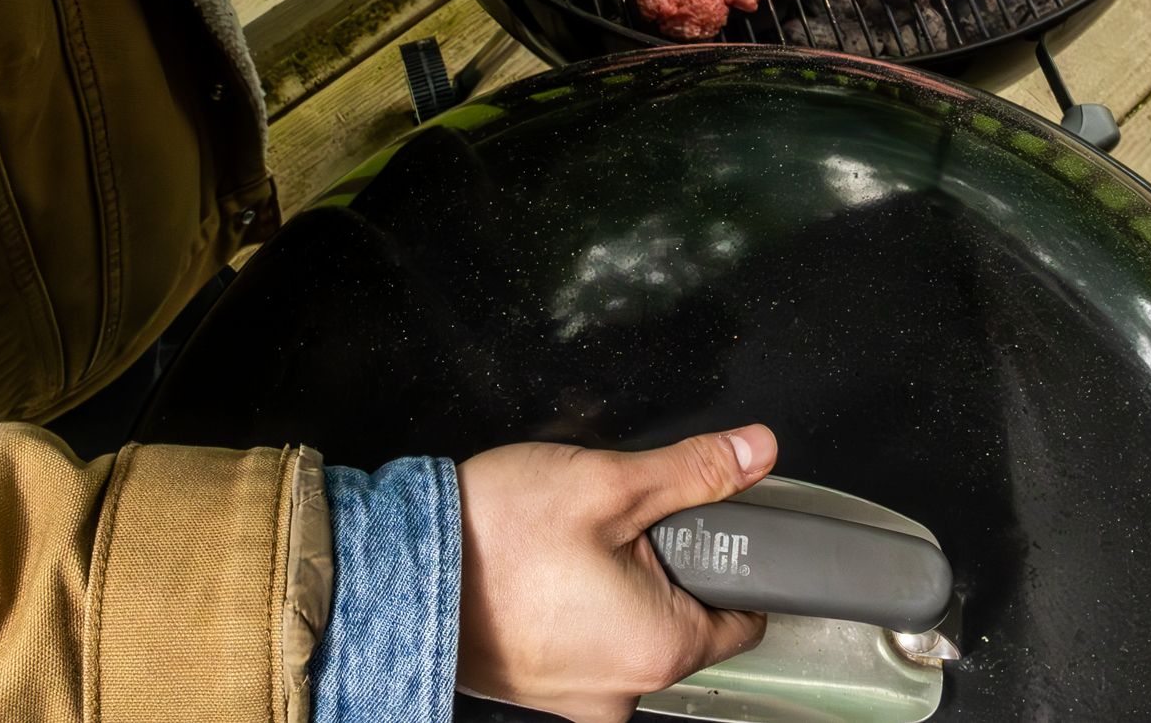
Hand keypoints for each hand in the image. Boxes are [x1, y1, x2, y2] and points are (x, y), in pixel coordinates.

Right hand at [456, 424, 778, 722]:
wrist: (394, 571)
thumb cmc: (494, 537)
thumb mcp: (608, 483)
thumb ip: (695, 471)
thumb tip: (756, 453)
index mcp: (659, 649)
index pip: (743, 617)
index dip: (729, 560)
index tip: (699, 525)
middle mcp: (623, 692)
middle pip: (683, 622)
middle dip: (662, 567)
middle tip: (613, 523)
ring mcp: (577, 698)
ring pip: (629, 630)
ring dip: (614, 586)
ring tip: (565, 546)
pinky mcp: (540, 688)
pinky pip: (583, 643)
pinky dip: (574, 607)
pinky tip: (542, 571)